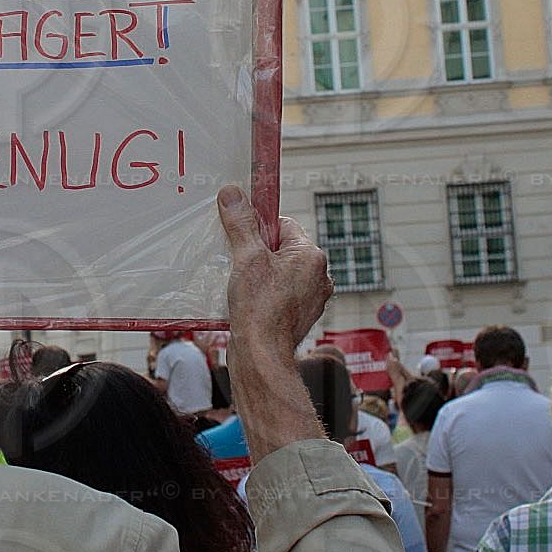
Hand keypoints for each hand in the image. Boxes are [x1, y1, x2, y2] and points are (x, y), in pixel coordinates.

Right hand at [217, 185, 330, 355]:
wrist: (262, 356)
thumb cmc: (260, 309)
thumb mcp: (246, 257)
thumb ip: (241, 223)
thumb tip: (233, 195)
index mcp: (312, 256)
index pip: (283, 225)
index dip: (259, 228)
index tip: (242, 236)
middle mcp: (318, 276)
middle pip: (281, 249)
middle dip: (258, 254)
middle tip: (240, 264)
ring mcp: (311, 299)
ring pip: (280, 273)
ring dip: (260, 275)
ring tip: (243, 286)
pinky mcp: (300, 317)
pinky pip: (280, 294)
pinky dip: (264, 295)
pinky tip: (249, 303)